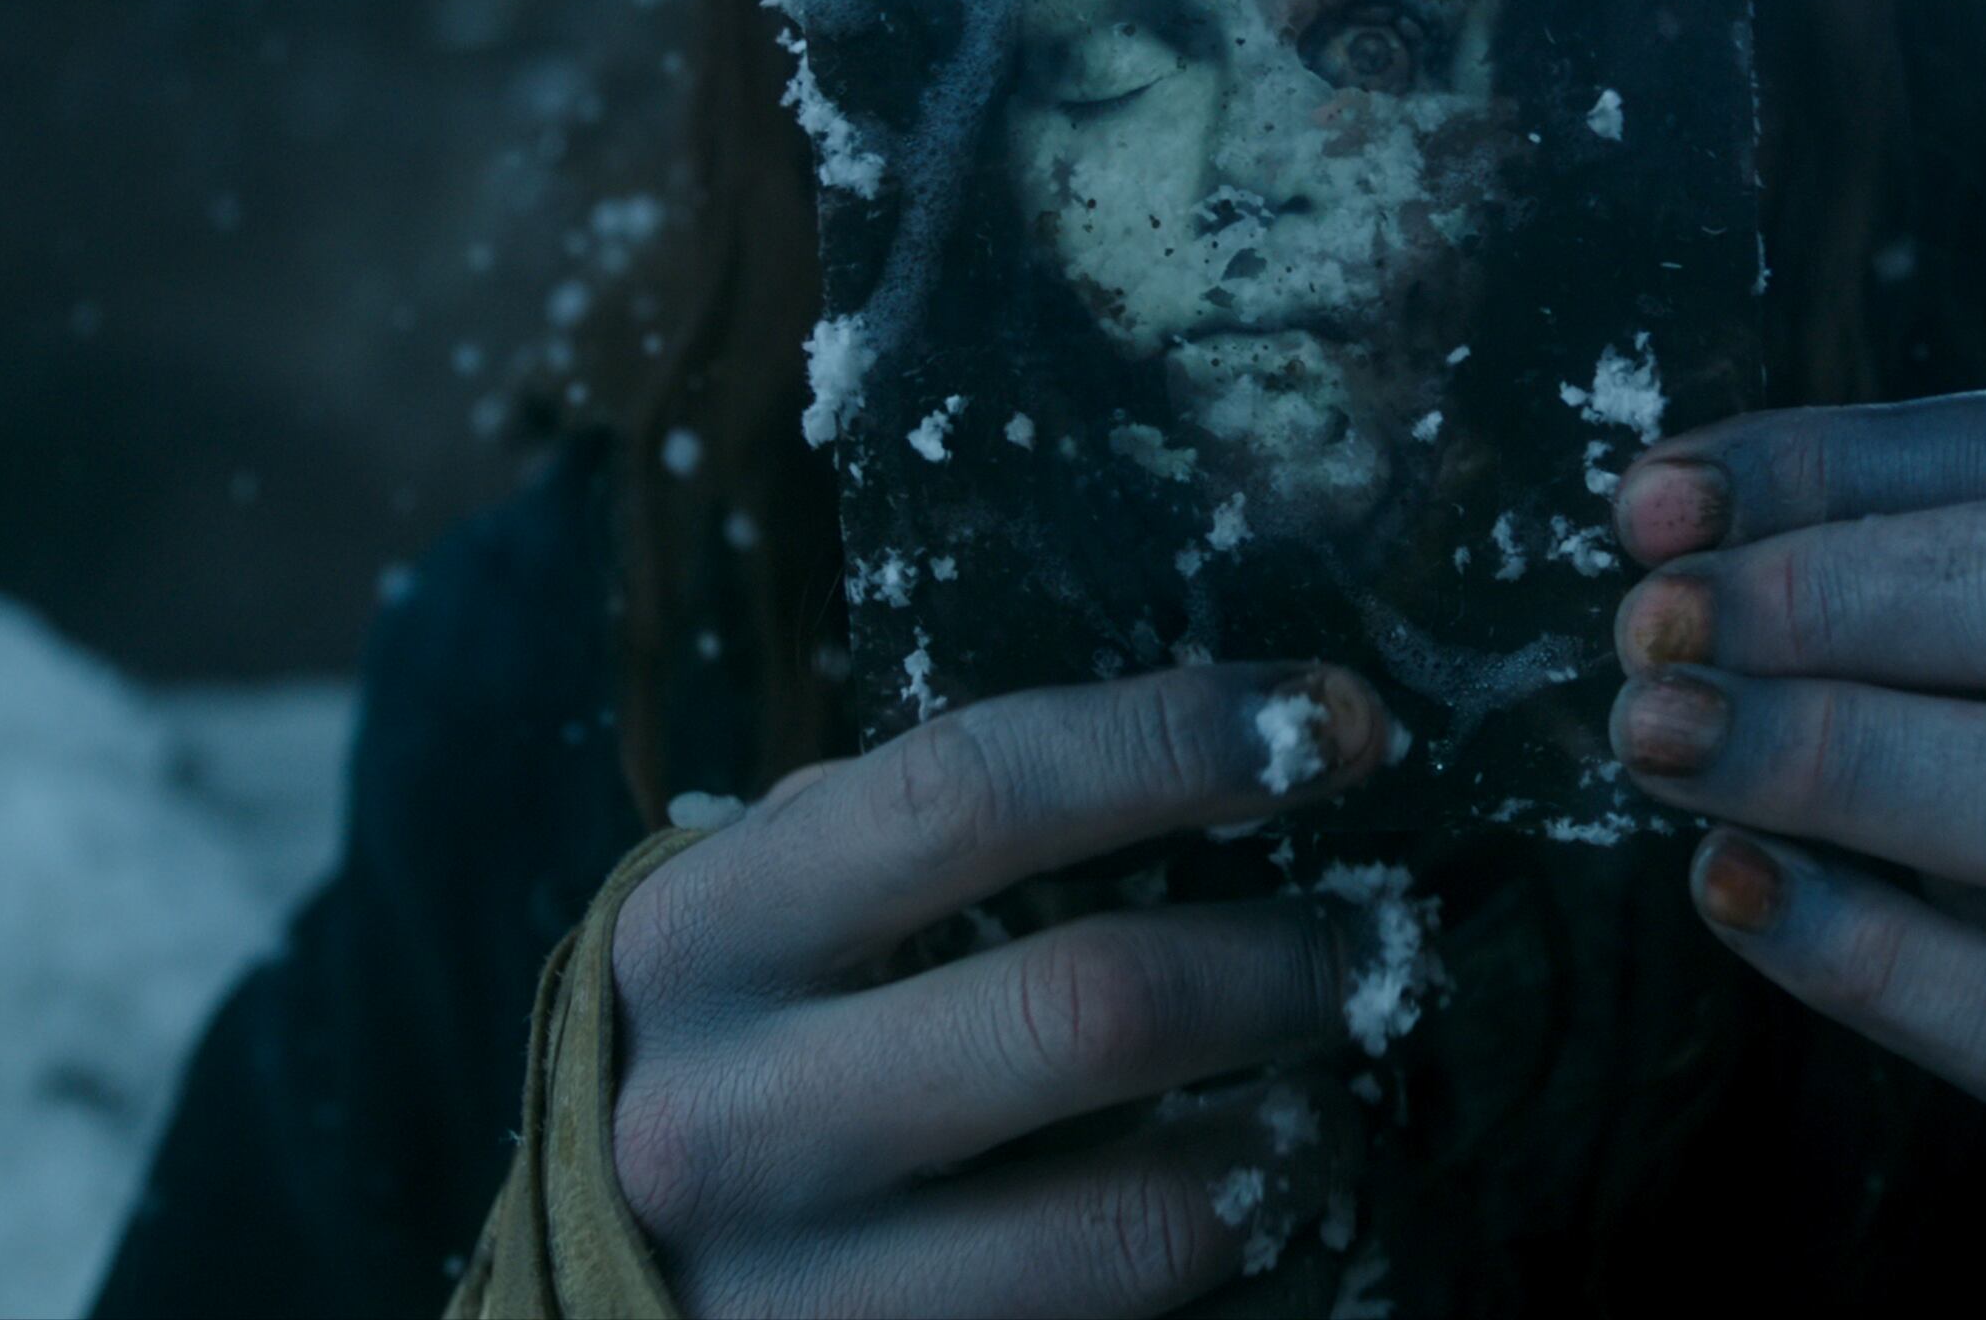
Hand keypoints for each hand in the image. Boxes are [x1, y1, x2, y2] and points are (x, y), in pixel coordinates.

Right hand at [604, 662, 1392, 1314]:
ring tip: (1336, 1099)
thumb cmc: (737, 1054)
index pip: (974, 787)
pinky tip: (1264, 1211)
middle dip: (1284, 963)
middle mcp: (727, 1117)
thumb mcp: (772, 922)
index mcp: (705, 935)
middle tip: (1378, 945)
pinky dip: (1238, 1261)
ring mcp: (799, 1295)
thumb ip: (921, 837)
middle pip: (1087, 1007)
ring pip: (1136, 1218)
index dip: (1181, 740)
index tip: (1338, 721)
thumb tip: (1228, 741)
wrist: (607, 1293)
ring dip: (1293, 1142)